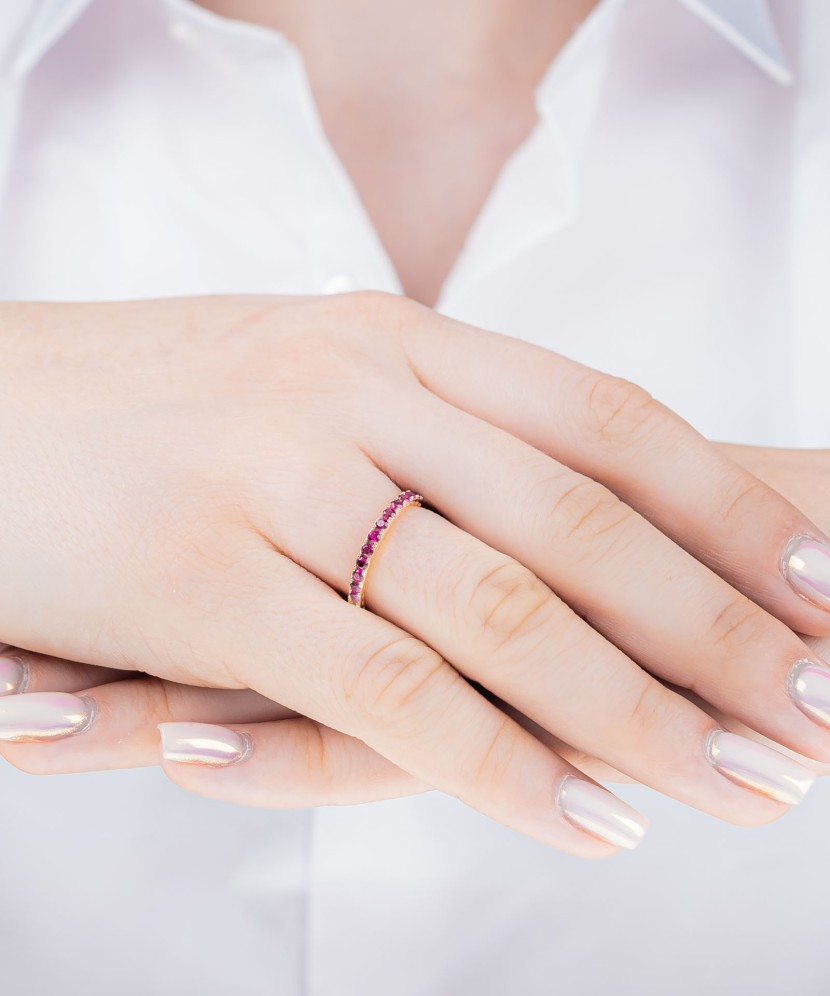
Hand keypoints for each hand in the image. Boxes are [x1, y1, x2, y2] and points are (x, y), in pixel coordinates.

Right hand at [4, 294, 829, 855]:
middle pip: (581, 525)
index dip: (723, 506)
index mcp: (394, 339)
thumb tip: (551, 493)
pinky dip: (498, 764)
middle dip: (719, 628)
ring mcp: (281, 482)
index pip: (606, 421)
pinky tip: (589, 817)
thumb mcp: (307, 373)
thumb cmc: (153, 398)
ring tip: (745, 783)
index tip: (814, 583)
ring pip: (502, 613)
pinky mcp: (206, 581)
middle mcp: (355, 395)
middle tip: (820, 706)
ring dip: (639, 712)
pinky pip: (385, 690)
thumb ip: (426, 425)